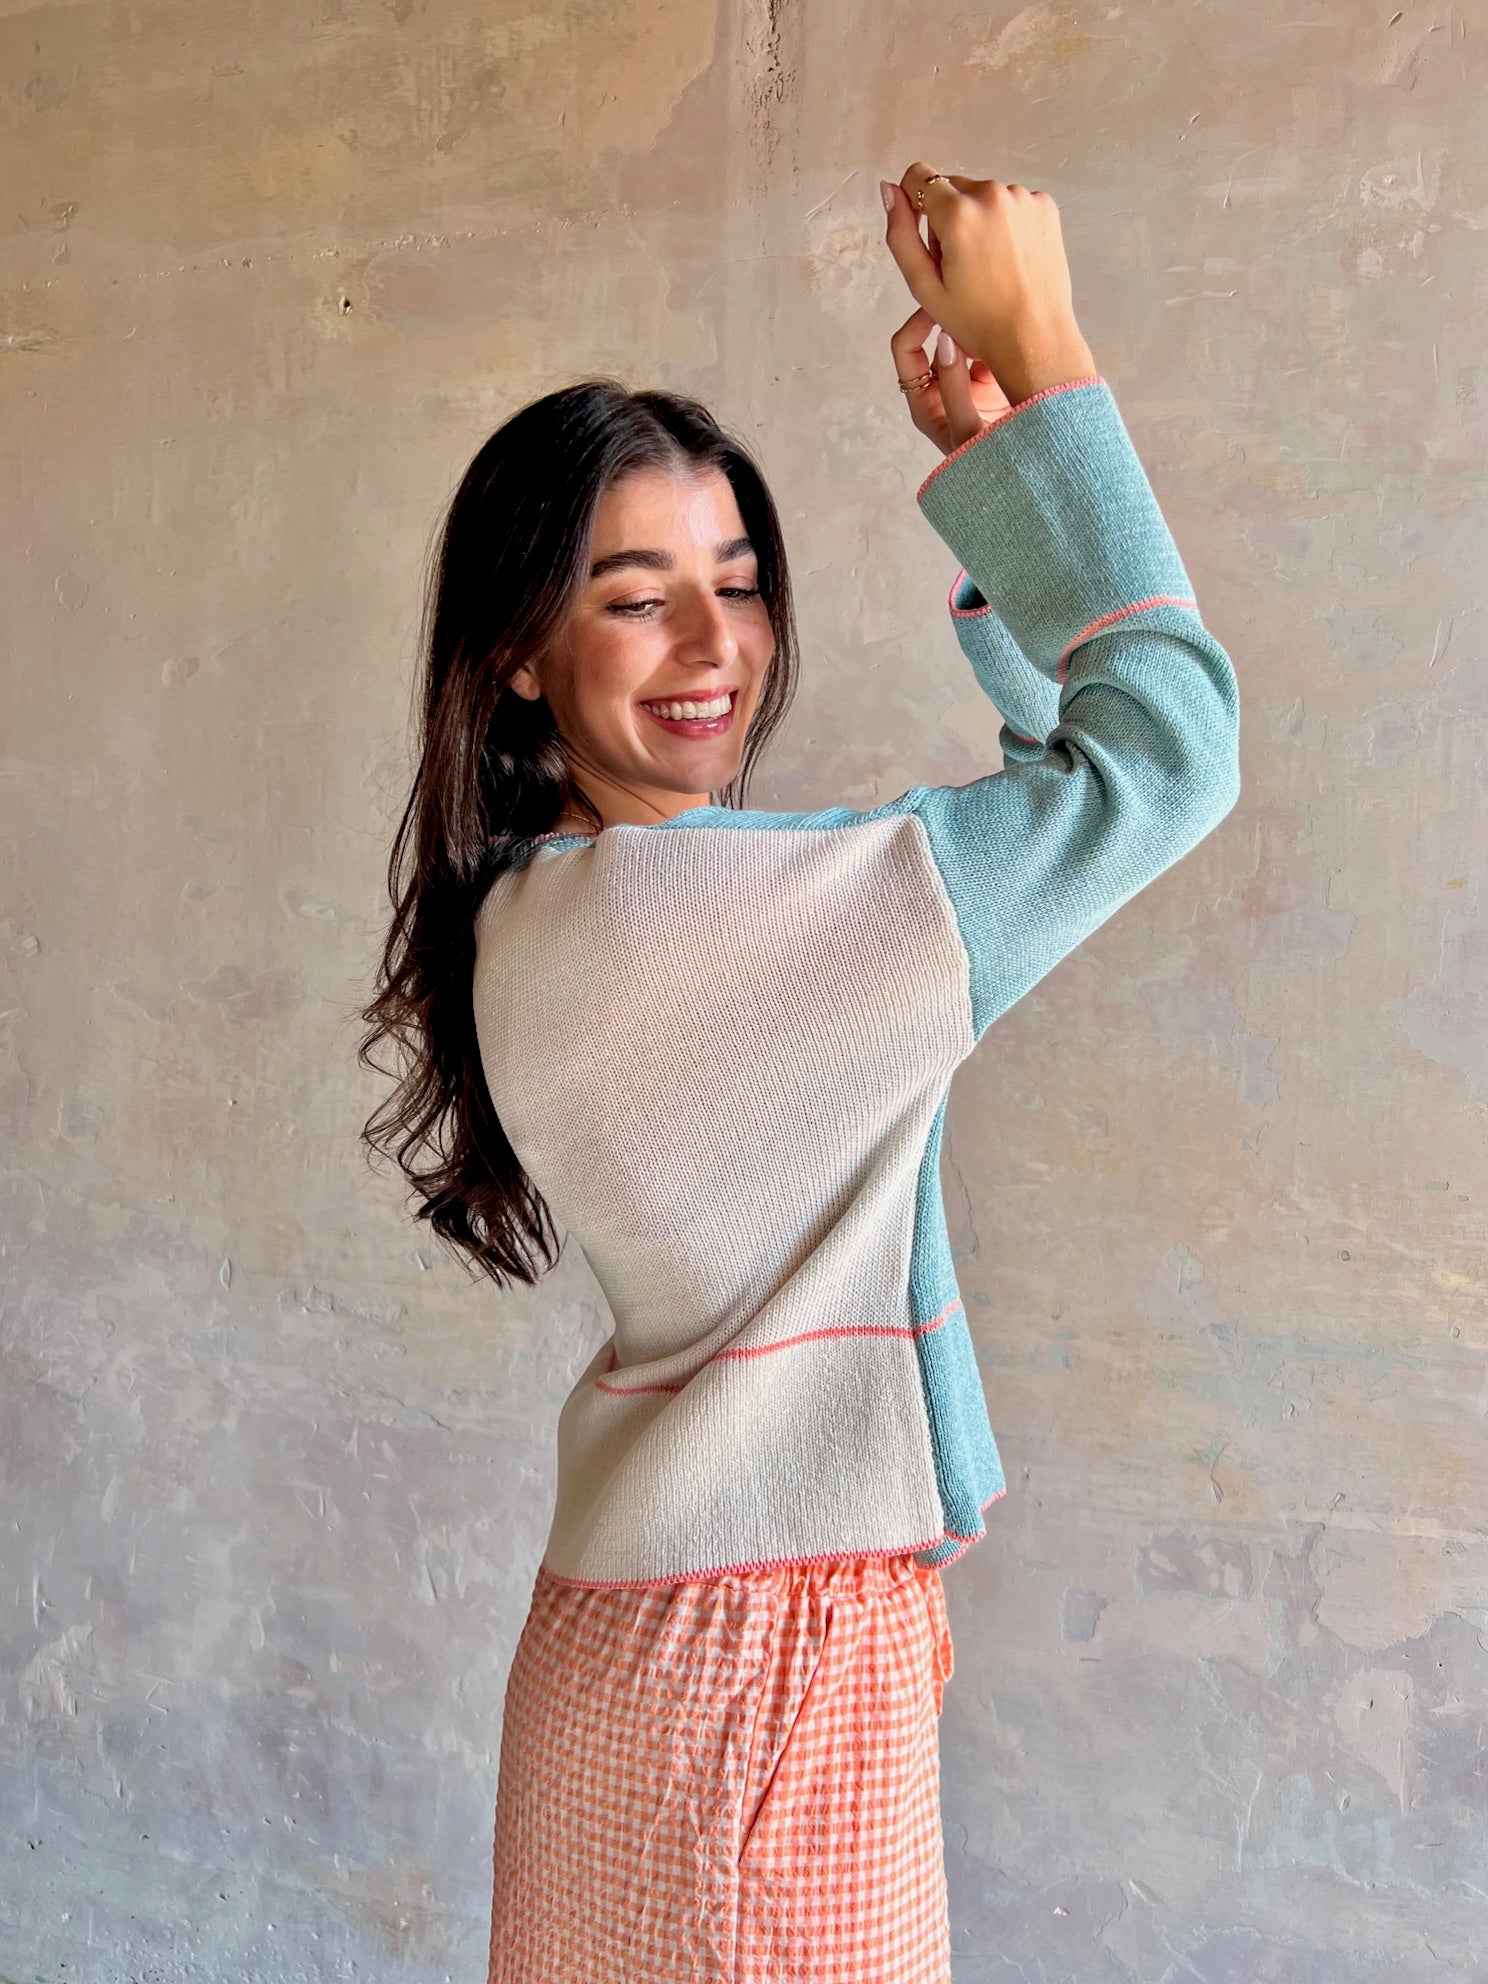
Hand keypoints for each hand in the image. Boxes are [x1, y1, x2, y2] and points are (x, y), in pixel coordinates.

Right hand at [881, 164, 1095, 422]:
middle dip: (948, 217)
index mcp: (958, 214)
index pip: (919, 177)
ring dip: (979, 220)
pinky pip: (1011, 202)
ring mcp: (1022, 197)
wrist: (1036, 338)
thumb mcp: (925, 286)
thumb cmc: (977, 322)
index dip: (915, 203)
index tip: (928, 236)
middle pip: (952, 187)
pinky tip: (1011, 257)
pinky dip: (1006, 222)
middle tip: (960, 264)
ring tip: (989, 264)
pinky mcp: (1044, 205)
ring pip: (983, 195)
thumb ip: (900, 234)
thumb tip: (889, 189)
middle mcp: (991, 194)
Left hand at [890, 306, 1012, 457]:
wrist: (1026, 478)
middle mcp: (941, 389)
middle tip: (975, 308)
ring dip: (977, 331)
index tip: (942, 307)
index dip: (918, 324)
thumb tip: (946, 339)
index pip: (906, 349)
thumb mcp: (966, 429)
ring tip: (997, 322)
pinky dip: (996, 340)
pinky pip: (988, 349)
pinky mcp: (993, 380)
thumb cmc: (986, 466)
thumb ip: (954, 385)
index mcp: (924, 403)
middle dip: (952, 322)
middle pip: (936, 340)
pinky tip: (1011, 335)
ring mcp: (967, 384)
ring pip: (964, 341)